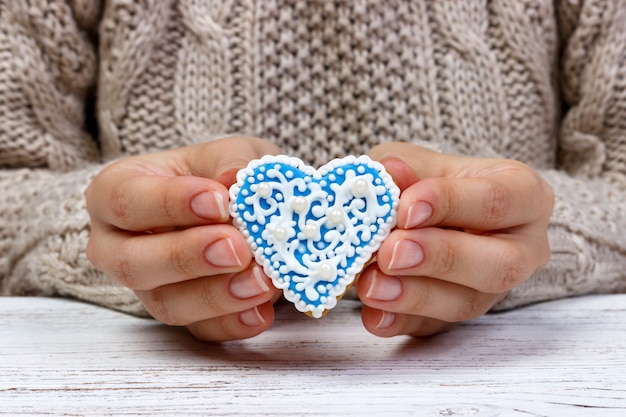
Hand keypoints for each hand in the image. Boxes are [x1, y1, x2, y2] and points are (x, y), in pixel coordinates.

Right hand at [86, 136, 280, 341]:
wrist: (247, 208)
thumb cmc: (225, 176)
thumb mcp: (231, 153)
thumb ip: (230, 162)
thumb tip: (233, 180)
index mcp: (118, 192)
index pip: (126, 200)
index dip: (169, 203)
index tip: (219, 202)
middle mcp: (119, 245)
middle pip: (132, 263)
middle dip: (186, 257)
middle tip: (237, 248)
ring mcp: (149, 287)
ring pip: (166, 304)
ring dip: (216, 296)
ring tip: (261, 281)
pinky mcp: (183, 315)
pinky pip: (200, 330)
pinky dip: (233, 323)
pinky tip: (261, 311)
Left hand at [358, 143, 553, 336]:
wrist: (412, 213)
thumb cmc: (422, 181)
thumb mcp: (414, 162)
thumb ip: (405, 170)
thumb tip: (392, 174)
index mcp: (521, 194)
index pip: (497, 200)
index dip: (452, 204)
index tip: (406, 208)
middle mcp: (520, 247)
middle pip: (500, 264)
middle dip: (441, 258)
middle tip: (391, 252)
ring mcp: (491, 289)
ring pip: (467, 303)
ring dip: (414, 296)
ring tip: (370, 285)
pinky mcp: (457, 319)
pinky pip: (434, 329)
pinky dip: (400, 322)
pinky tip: (373, 315)